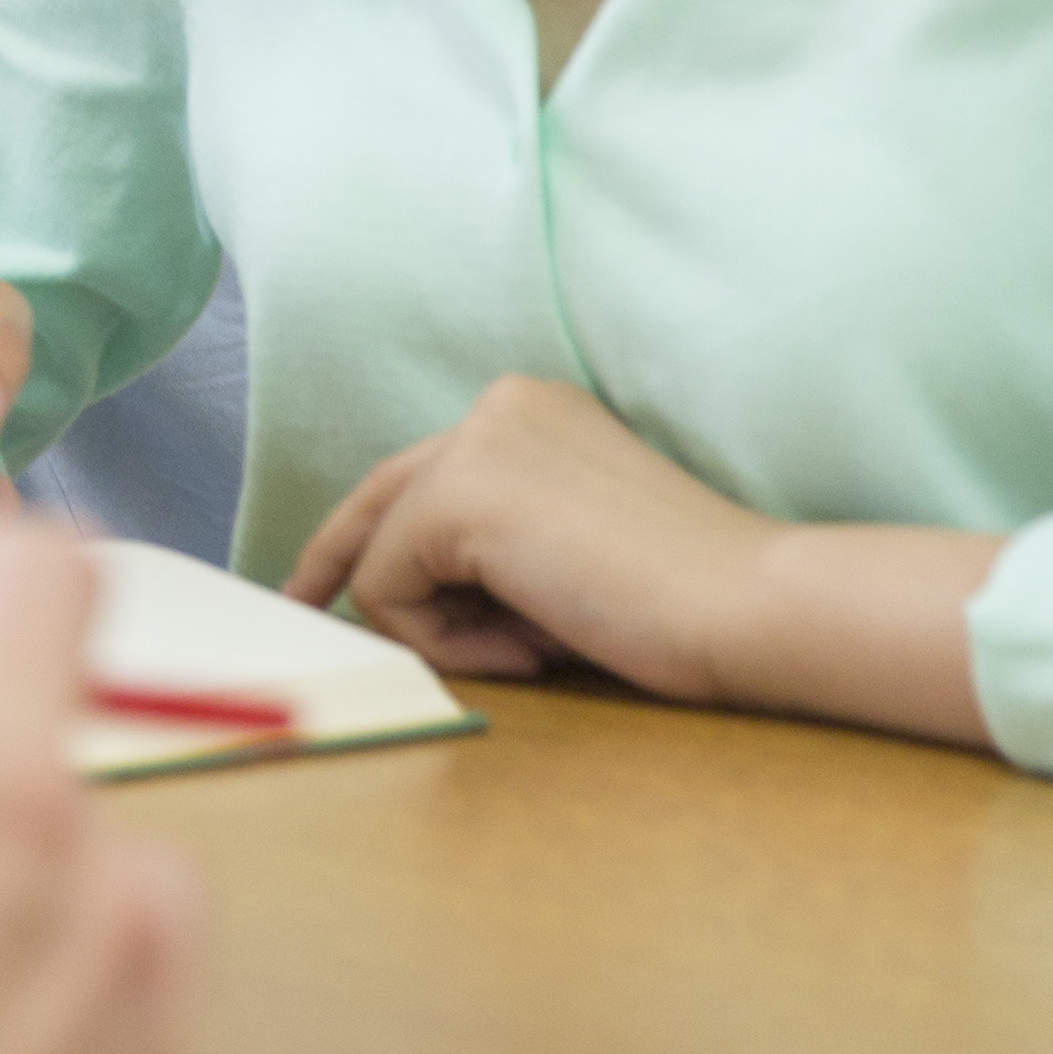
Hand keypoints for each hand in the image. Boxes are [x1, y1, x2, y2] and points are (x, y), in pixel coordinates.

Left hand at [280, 376, 993, 741]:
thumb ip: (488, 554)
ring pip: (384, 557)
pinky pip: (389, 592)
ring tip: (542, 646)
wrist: (751, 607)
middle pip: (377, 498)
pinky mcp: (459, 496)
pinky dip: (448, 642)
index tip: (320, 584)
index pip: (418, 475)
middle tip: (302, 611)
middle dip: (337, 568)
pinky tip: (535, 647)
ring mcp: (475, 443)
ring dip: (448, 629)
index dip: (363, 535)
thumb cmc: (680, 605)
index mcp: (532, 413)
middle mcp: (497, 406)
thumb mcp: (564, 557)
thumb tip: (385, 594)